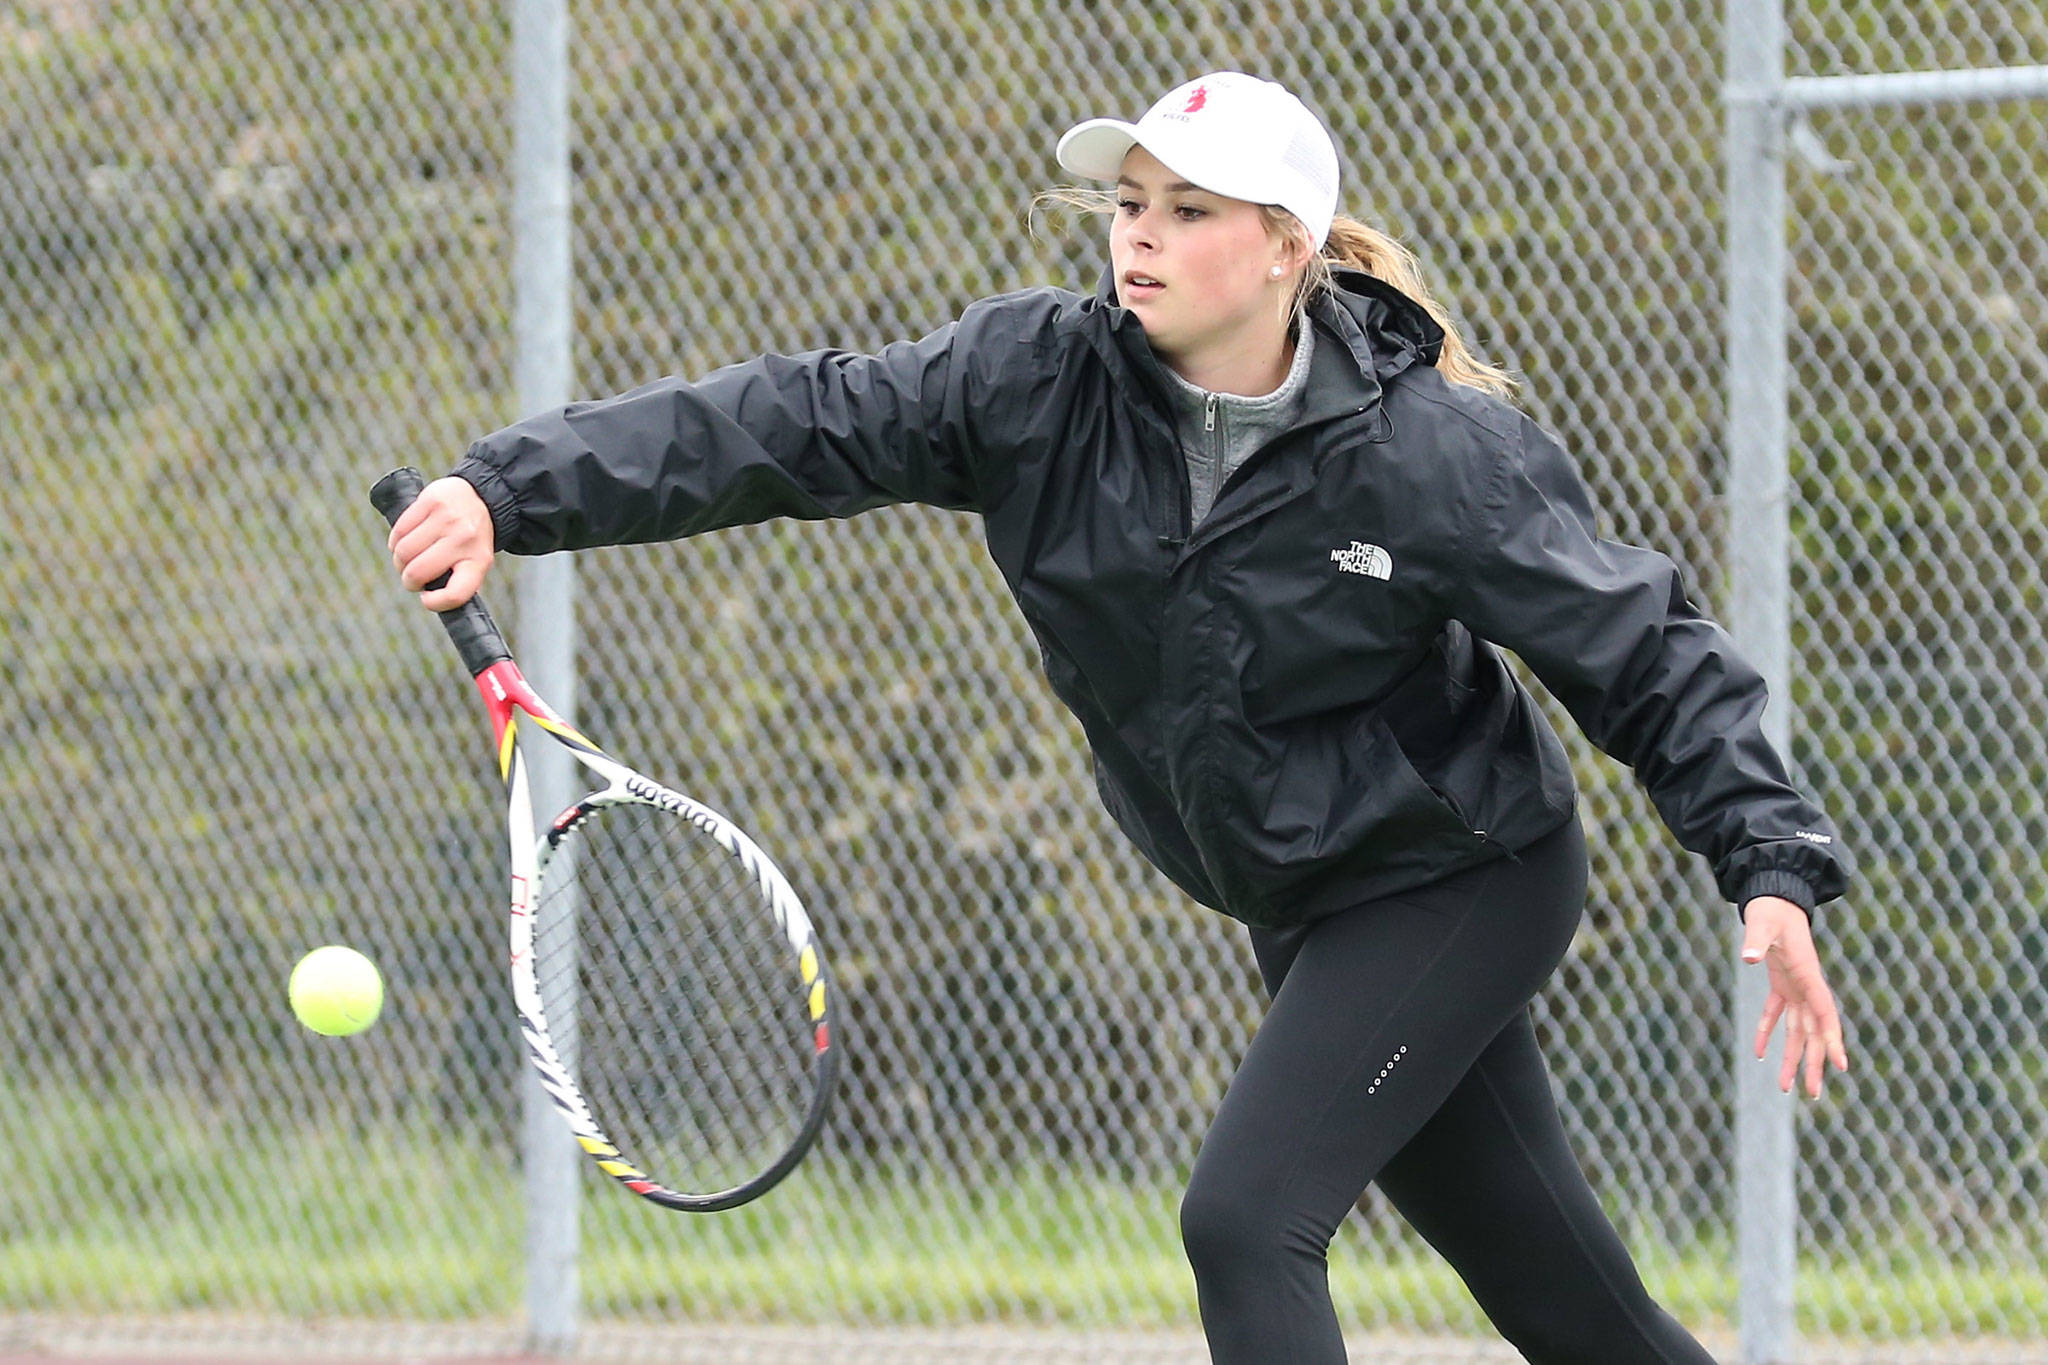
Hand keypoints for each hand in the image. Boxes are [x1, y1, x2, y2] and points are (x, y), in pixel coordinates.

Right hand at [388, 475, 494, 610]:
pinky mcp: (430, 502)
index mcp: (479, 561)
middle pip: (418, 573)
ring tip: (408, 559)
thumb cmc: (472, 540)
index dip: (435, 603)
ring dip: (399, 561)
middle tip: (412, 577)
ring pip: (403, 552)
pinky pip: (399, 531)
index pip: (455, 593)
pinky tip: (404, 542)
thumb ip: (457, 580)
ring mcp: (447, 519)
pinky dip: (395, 542)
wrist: (481, 499)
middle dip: (408, 580)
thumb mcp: (475, 562)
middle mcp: (464, 539)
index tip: (426, 599)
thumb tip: (431, 600)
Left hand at [1739, 895, 1848, 1098]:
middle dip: (1815, 1063)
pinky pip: (1777, 1013)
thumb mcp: (1763, 925)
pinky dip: (1768, 1032)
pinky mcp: (1783, 983)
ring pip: (1798, 1030)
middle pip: (1814, 1032)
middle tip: (1814, 1094)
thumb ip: (1757, 941)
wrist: (1774, 897)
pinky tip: (1760, 1053)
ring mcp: (1797, 986)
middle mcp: (1807, 986)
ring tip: (1785, 1088)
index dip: (1833, 1039)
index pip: (1825, 1013)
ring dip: (1792, 1057)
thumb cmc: (1772, 911)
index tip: (1842, 1066)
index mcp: (1808, 976)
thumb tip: (1748, 957)